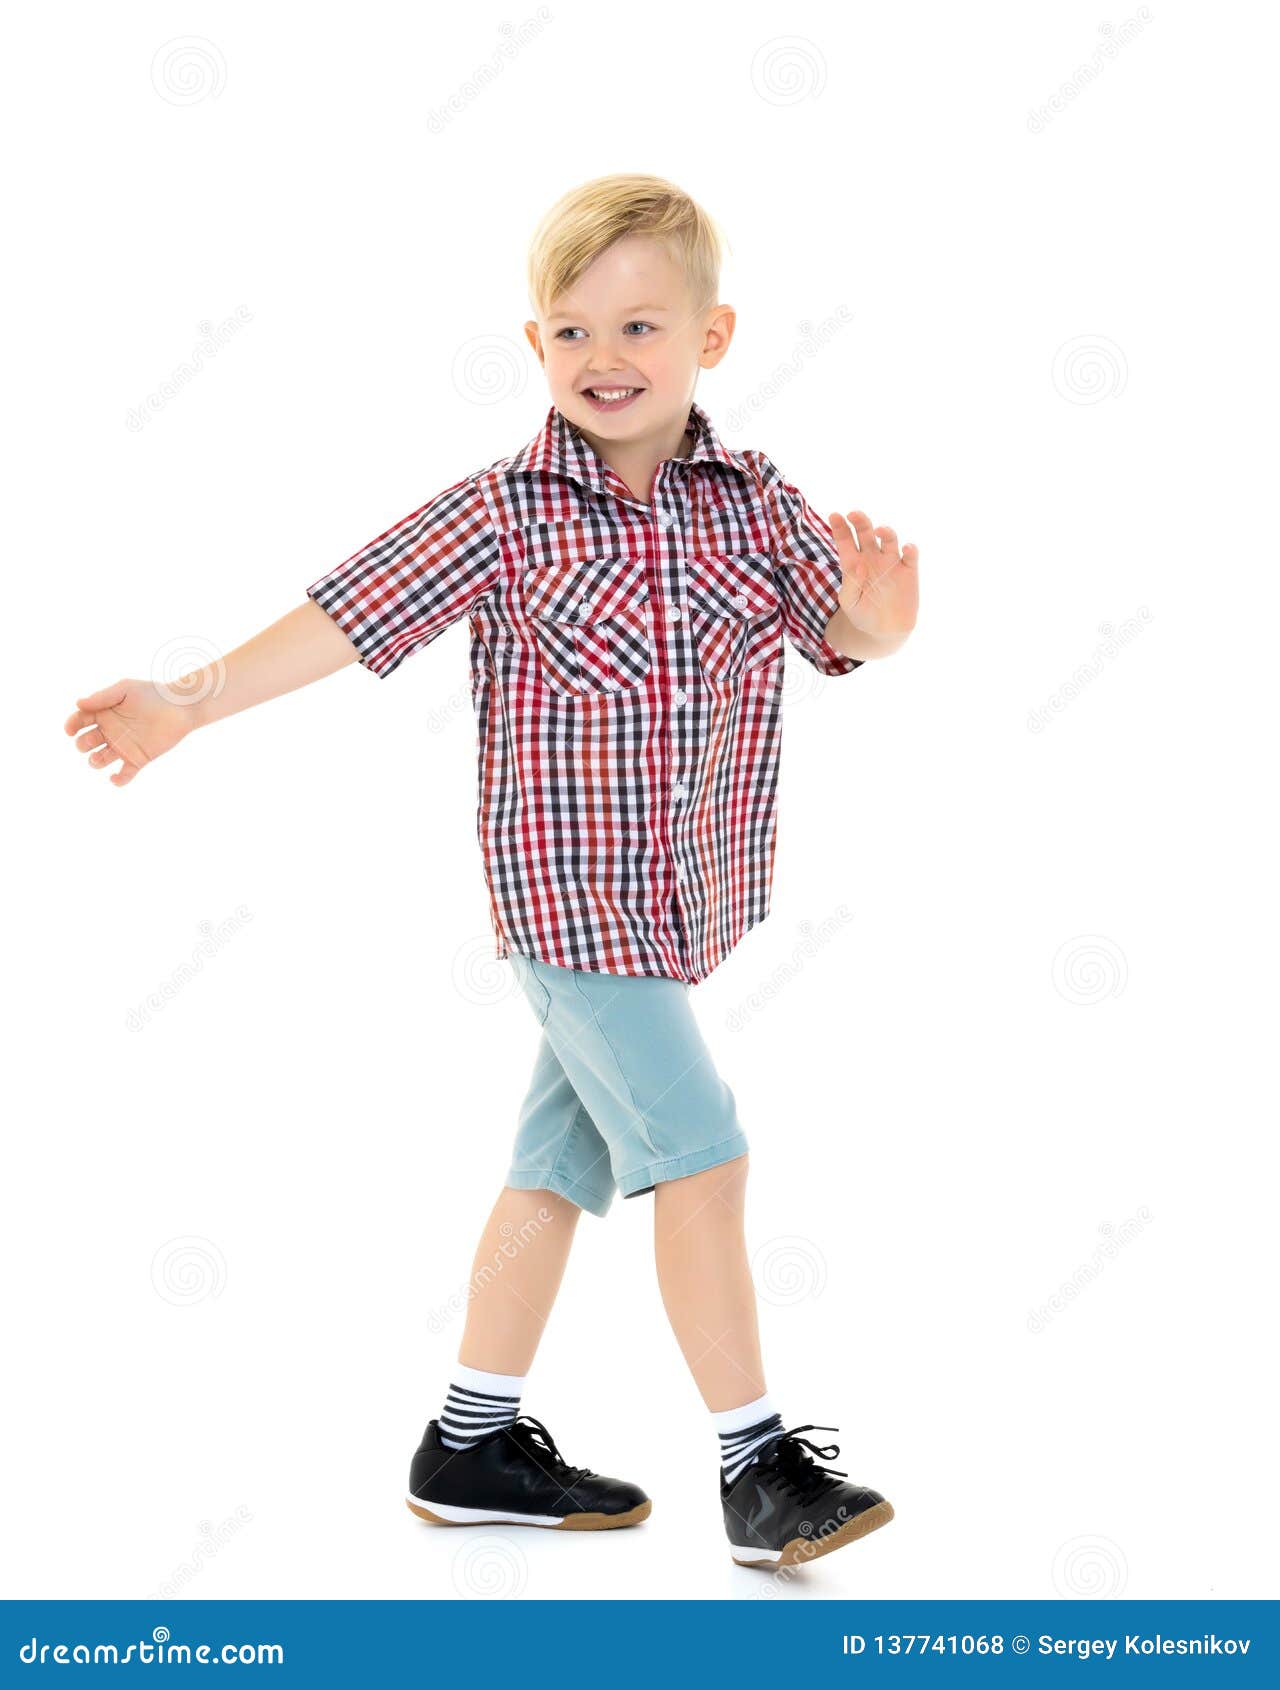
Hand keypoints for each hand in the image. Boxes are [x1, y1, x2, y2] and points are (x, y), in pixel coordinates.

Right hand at [64, 679, 197, 787]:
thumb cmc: (153, 694)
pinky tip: (115, 779)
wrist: (180, 707)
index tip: (70, 730)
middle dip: (82, 744)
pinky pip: (124, 774)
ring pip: (99, 760)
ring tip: (98, 759)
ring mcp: (123, 746)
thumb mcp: (125, 689)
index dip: (71, 726)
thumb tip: (78, 704)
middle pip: (85, 742)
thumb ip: (103, 697)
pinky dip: (118, 780)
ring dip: (94, 762)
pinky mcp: (138, 759)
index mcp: (103, 713)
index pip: (80, 721)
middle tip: (91, 741)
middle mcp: (110, 731)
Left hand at [829, 510, 918, 638]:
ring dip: (885, 532)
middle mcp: (872, 557)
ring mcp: (891, 562)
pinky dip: (910, 550)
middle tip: (853, 514)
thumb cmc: (862, 615)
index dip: (840, 528)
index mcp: (854, 563)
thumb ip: (850, 584)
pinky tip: (907, 548)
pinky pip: (911, 556)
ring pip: (889, 539)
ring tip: (879, 530)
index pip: (846, 540)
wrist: (883, 632)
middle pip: (866, 534)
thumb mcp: (850, 603)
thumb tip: (859, 565)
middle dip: (860, 522)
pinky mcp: (909, 571)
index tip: (834, 516)